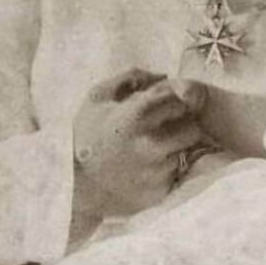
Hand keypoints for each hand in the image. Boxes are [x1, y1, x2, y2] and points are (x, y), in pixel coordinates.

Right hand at [73, 68, 206, 217]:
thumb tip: (164, 75)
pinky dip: (167, 168)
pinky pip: (177, 172)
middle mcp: (151, 141)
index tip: (164, 107)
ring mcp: (158, 168)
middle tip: (164, 128)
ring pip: (186, 149)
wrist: (73, 186)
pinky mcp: (161, 189)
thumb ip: (130, 77)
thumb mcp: (97, 98)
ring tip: (155, 148)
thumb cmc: (84, 136)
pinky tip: (147, 168)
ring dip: (176, 146)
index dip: (173, 101)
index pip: (179, 98)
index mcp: (137, 114)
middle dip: (181, 123)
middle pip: (192, 124)